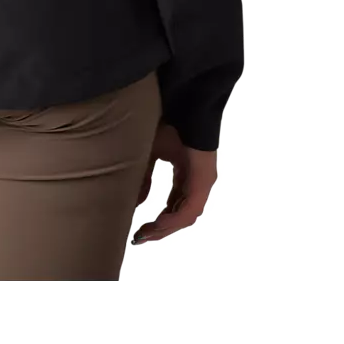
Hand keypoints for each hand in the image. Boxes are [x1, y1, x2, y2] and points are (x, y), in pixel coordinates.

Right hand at [131, 120, 218, 245]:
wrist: (183, 104)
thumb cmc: (167, 122)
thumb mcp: (149, 153)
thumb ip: (144, 178)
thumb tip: (138, 203)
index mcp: (186, 173)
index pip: (173, 205)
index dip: (156, 220)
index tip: (138, 230)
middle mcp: (196, 181)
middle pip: (179, 215)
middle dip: (158, 230)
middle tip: (138, 239)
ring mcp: (203, 183)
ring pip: (185, 216)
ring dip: (164, 228)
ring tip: (144, 235)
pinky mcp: (205, 182)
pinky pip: (190, 209)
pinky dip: (173, 220)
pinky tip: (157, 224)